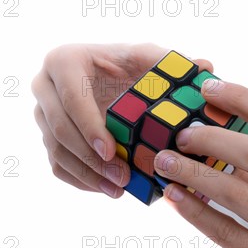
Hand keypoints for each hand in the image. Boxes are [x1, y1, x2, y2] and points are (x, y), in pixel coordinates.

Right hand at [31, 43, 211, 197]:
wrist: (113, 78)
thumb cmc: (133, 66)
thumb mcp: (149, 58)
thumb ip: (172, 61)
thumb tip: (205, 66)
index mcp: (64, 61)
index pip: (71, 98)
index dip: (89, 126)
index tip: (112, 152)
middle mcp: (44, 86)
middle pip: (59, 129)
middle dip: (91, 159)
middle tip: (121, 178)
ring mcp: (42, 114)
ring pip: (56, 151)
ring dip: (88, 175)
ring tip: (118, 189)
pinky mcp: (48, 137)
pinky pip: (57, 165)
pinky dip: (81, 181)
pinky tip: (108, 189)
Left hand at [154, 79, 247, 247]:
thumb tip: (219, 140)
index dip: (243, 99)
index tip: (210, 88)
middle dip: (211, 137)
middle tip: (180, 134)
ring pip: (237, 193)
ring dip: (193, 173)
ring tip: (164, 161)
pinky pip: (228, 234)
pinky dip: (196, 212)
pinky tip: (175, 198)